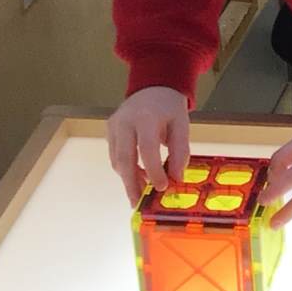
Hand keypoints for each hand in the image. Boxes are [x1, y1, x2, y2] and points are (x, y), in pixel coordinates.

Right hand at [107, 86, 189, 204]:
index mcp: (145, 117)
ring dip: (128, 179)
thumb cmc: (168, 107)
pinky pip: (115, 155)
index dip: (153, 171)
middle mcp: (124, 121)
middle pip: (124, 158)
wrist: (151, 87)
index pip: (146, 149)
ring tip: (142, 193)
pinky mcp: (109, 131)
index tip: (162, 187)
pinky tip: (139, 177)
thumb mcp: (182, 124)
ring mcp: (113, 126)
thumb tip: (177, 178)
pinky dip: (126, 169)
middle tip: (138, 203)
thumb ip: (180, 150)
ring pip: (117, 160)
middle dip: (131, 184)